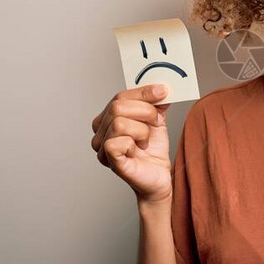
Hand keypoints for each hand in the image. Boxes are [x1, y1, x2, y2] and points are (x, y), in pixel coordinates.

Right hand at [90, 84, 173, 204]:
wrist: (159, 176)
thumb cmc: (153, 150)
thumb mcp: (156, 120)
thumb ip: (156, 103)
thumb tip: (161, 87)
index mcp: (108, 117)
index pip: (120, 96)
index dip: (142, 93)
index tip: (163, 91)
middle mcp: (100, 131)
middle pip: (117, 106)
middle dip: (145, 112)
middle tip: (156, 123)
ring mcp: (101, 146)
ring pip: (119, 123)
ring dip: (142, 131)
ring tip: (145, 141)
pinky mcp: (108, 159)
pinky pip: (117, 142)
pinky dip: (134, 144)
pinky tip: (137, 151)